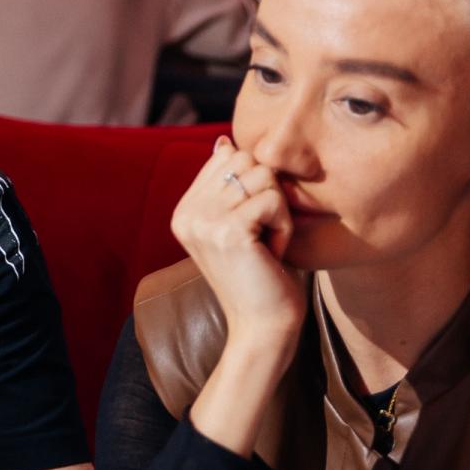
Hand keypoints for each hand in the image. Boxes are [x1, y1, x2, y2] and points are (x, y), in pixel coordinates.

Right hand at [171, 136, 302, 351]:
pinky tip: (273, 253)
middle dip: (268, 194)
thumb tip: (223, 142)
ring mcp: (203, 221)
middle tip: (263, 235)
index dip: (254, 185)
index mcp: (184, 210)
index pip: (228, 156)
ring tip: (267, 244)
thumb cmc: (260, 277)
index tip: (251, 227)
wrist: (261, 328)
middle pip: (246, 160)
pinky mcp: (227, 231)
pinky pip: (273, 199)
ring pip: (263, 176)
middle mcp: (187, 214)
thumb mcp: (238, 225)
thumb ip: (228, 185)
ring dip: (279, 210)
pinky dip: (284, 226)